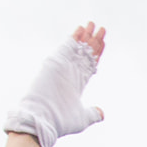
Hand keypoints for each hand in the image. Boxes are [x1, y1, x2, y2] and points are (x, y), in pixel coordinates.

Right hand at [2, 24, 106, 146]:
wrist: (43, 121)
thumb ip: (93, 113)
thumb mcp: (82, 118)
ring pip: (77, 48)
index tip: (103, 43)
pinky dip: (75, 37)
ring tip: (94, 25)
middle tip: (102, 29)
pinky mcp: (55, 63)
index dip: (97, 53)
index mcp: (77, 83)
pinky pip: (67, 47)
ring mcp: (63, 67)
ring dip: (86, 36)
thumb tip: (101, 113)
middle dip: (94, 41)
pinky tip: (82, 28)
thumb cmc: (60, 121)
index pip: (89, 64)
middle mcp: (70, 73)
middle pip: (85, 53)